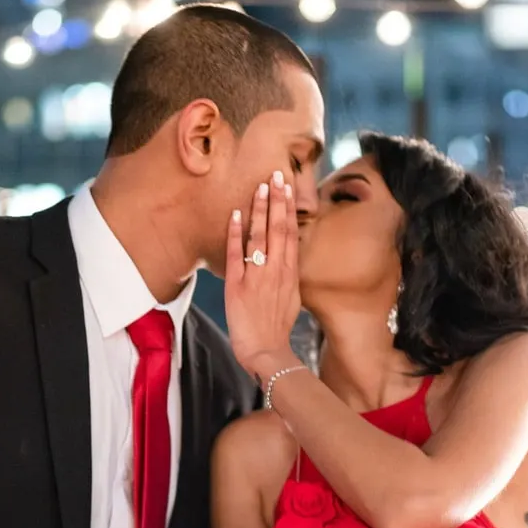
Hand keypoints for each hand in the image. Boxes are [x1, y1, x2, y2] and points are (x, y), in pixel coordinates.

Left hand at [224, 170, 302, 378]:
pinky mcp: (238, 286)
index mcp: (289, 273)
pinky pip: (236, 255)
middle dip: (277, 200)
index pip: (291, 232)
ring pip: (260, 237)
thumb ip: (287, 276)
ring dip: (259, 210)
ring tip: (259, 187)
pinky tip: (235, 215)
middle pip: (278, 228)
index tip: (286, 187)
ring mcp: (257, 277)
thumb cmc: (277, 329)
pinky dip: (236, 234)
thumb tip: (286, 258)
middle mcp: (276, 270)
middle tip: (275, 174)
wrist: (267, 352)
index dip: (288, 207)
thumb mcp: (291, 299)